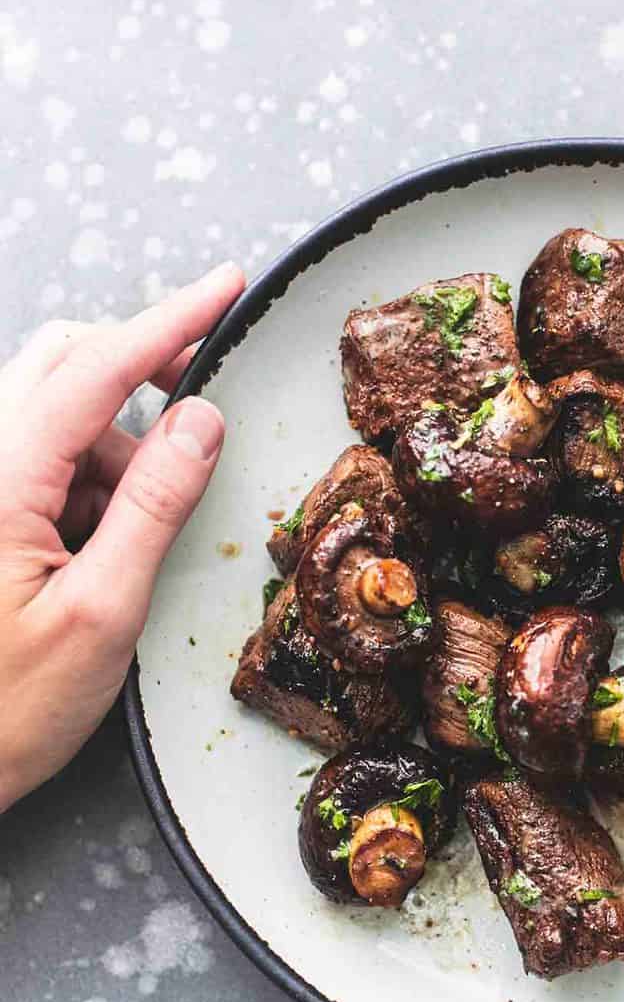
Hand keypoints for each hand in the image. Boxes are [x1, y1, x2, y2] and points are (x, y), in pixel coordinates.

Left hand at [0, 263, 244, 812]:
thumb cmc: (1, 713)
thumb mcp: (102, 615)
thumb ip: (153, 506)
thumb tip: (200, 422)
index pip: (92, 369)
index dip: (166, 321)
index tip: (223, 287)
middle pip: (59, 364)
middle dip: (136, 377)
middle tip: (199, 411)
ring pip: (50, 412)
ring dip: (108, 451)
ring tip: (124, 547)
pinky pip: (34, 459)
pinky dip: (80, 485)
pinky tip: (91, 553)